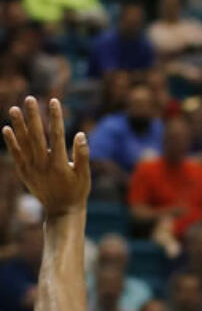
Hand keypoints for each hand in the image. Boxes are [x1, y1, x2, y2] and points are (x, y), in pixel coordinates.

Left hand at [4, 97, 90, 218]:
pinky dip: (11, 142)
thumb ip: (82, 155)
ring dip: (18, 125)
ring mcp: (32, 168)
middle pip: (36, 136)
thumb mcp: (84, 175)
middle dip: (33, 116)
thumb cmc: (76, 191)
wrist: (61, 211)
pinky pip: (16, 155)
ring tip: (14, 109)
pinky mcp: (24, 172)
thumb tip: (80, 134)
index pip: (57, 135)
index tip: (54, 101)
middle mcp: (43, 164)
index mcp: (60, 164)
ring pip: (23, 143)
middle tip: (29, 99)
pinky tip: (7, 129)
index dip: (55, 117)